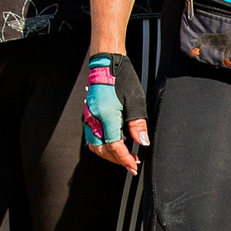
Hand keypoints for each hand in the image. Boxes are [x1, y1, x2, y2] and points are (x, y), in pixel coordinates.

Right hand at [81, 51, 149, 173]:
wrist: (107, 63)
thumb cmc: (122, 78)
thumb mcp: (135, 101)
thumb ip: (137, 124)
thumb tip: (142, 142)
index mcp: (106, 116)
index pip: (114, 147)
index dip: (125, 159)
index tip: (134, 166)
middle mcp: (94, 119)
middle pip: (102, 150)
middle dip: (116, 159)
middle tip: (132, 162)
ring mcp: (89, 117)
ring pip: (95, 145)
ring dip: (109, 153)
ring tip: (125, 154)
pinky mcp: (89, 114)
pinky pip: (93, 136)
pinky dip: (103, 144)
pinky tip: (115, 142)